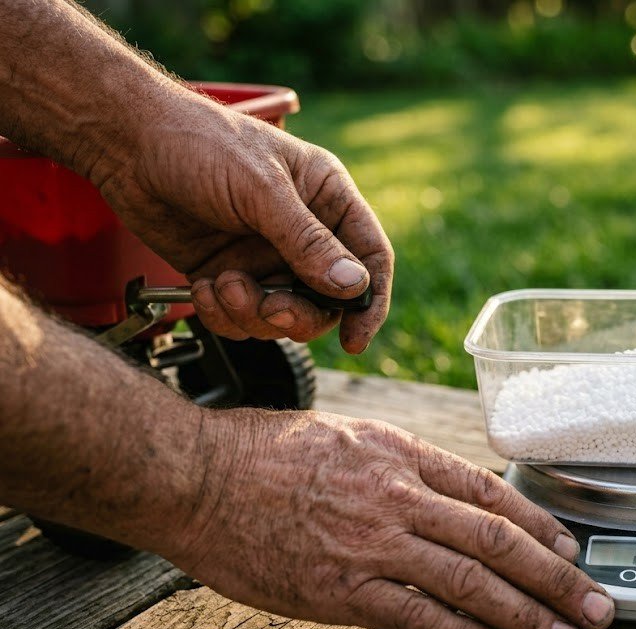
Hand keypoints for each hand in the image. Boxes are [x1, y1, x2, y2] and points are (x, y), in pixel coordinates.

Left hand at [95, 93, 391, 352]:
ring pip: (282, 316)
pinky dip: (223, 314)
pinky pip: (242, 318)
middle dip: (297, 314)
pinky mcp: (228, 275)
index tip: (355, 338)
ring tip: (222, 283)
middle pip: (327, 300)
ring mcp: (265, 256)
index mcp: (327, 198)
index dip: (369, 302)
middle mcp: (302, 231)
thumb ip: (308, 241)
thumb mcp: (260, 190)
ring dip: (252, 313)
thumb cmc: (199, 143)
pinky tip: (203, 288)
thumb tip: (354, 286)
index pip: (370, 257)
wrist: (125, 144)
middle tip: (271, 310)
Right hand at [170, 409, 615, 628]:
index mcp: (400, 453)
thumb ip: (404, 466)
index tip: (572, 549)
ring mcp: (370, 545)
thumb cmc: (266, 452)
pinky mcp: (339, 590)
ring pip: (469, 583)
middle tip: (597, 606)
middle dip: (556, 578)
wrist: (195, 476)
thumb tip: (455, 496)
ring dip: (525, 615)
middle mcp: (396, 497)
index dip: (540, 525)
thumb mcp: (348, 436)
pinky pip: (416, 618)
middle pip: (496, 541)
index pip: (490, 493)